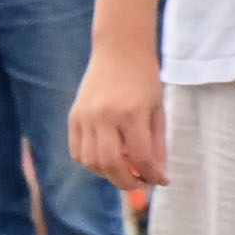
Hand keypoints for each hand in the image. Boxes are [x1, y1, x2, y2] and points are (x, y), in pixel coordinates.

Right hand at [68, 50, 166, 200]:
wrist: (119, 49)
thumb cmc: (144, 78)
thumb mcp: (157, 109)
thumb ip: (157, 143)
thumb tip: (157, 173)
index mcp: (132, 113)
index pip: (140, 157)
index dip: (152, 175)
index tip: (160, 181)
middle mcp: (105, 116)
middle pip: (111, 165)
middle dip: (127, 182)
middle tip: (140, 184)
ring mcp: (86, 117)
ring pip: (91, 162)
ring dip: (107, 174)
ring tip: (123, 171)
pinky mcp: (74, 116)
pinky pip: (77, 151)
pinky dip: (90, 163)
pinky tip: (105, 160)